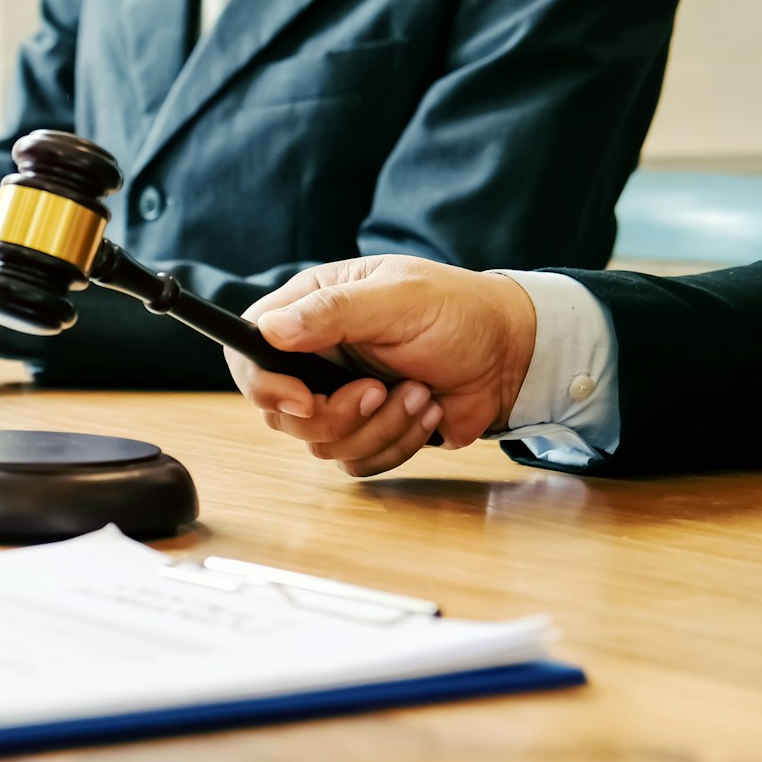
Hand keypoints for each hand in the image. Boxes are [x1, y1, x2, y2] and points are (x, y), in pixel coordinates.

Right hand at [228, 255, 537, 476]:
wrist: (513, 355)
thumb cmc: (458, 312)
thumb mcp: (397, 299)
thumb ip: (331, 311)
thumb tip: (270, 329)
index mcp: (309, 313)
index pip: (248, 354)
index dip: (264, 385)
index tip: (303, 397)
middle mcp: (313, 358)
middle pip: (280, 413)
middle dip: (335, 415)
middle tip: (378, 390)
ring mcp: (338, 398)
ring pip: (321, 444)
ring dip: (379, 427)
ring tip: (417, 393)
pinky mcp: (366, 431)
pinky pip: (357, 462)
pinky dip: (397, 443)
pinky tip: (425, 410)